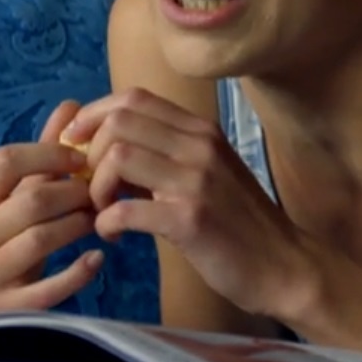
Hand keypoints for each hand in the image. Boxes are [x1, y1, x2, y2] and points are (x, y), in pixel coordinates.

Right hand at [0, 99, 102, 314]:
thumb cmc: (12, 236)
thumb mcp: (22, 193)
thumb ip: (45, 153)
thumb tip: (71, 104)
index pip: (5, 160)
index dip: (50, 154)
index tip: (84, 159)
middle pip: (31, 200)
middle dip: (74, 193)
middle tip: (101, 193)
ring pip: (38, 240)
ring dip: (79, 226)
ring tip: (100, 220)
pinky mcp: (3, 308)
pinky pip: (45, 289)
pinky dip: (77, 272)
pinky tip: (98, 259)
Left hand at [65, 86, 311, 318]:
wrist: (282, 264)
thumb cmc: (239, 221)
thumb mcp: (209, 172)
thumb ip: (168, 153)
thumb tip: (109, 146)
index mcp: (202, 131)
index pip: (135, 97)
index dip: (94, 115)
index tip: (78, 146)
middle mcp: (201, 145)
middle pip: (119, 122)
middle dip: (89, 155)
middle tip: (92, 188)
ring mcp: (197, 180)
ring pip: (118, 157)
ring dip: (94, 188)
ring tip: (102, 211)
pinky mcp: (191, 219)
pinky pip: (125, 209)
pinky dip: (106, 223)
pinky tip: (115, 236)